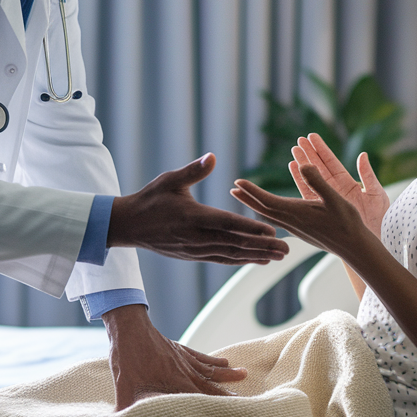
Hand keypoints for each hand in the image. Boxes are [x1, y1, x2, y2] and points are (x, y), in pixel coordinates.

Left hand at [101, 304, 247, 409]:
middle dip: (228, 394)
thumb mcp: (124, 387)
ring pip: (211, 368)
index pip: (201, 398)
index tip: (233, 412)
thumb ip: (126, 406)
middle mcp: (185, 371)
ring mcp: (184, 359)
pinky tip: (225, 360)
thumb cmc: (127, 359)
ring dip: (227, 373)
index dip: (216, 407)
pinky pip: (201, 356)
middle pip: (211, 385)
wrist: (129, 329)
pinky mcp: (180, 349)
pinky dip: (214, 359)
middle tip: (247, 400)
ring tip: (244, 375)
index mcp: (176, 383)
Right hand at [109, 153, 288, 263]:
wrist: (129, 226)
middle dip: (262, 247)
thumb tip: (213, 156)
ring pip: (231, 255)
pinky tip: (257, 260)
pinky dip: (241, 260)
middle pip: (235, 244)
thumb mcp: (169, 180)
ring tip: (278, 256)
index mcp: (193, 217)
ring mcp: (195, 250)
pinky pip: (221, 259)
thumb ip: (193, 170)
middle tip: (287, 249)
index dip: (250, 228)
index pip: (227, 223)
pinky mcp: (193, 256)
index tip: (272, 230)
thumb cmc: (150, 199)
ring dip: (256, 256)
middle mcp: (197, 237)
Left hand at [231, 165, 376, 260]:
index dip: (251, 191)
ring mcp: (297, 229)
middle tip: (232, 189)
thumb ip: (318, 181)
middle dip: (247, 198)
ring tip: (245, 199)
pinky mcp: (302, 232)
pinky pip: (279, 221)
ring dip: (256, 206)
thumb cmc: (347, 222)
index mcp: (297, 212)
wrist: (355, 247)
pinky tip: (270, 213)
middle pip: (263, 209)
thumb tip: (303, 164)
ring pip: (270, 216)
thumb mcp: (335, 198)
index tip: (237, 182)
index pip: (267, 200)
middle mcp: (293, 222)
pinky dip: (268, 213)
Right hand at [289, 134, 388, 237]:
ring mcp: (326, 198)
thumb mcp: (376, 194)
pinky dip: (300, 180)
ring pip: (311, 177)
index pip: (331, 162)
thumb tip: (363, 155)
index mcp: (347, 182)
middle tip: (299, 140)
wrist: (371, 241)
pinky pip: (307, 192)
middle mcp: (334, 188)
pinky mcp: (319, 209)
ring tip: (294, 150)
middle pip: (319, 167)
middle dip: (309, 153)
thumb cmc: (378, 219)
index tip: (312, 136)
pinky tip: (294, 168)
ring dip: (302, 164)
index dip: (322, 149)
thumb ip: (368, 175)